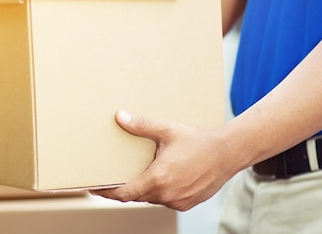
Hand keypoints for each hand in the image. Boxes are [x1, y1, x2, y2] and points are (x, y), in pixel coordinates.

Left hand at [90, 110, 238, 211]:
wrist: (227, 153)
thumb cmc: (198, 141)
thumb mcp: (167, 130)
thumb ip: (142, 125)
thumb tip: (120, 116)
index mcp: (158, 179)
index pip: (124, 193)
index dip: (107, 192)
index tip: (94, 187)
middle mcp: (167, 194)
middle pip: (136, 196)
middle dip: (123, 188)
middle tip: (110, 178)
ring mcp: (177, 201)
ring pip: (151, 198)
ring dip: (142, 189)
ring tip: (134, 175)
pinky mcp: (187, 203)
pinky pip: (166, 200)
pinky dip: (158, 191)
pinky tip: (158, 178)